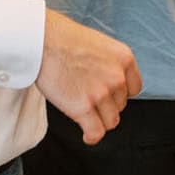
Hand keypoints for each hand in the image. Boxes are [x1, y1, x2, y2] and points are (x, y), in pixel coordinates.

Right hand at [34, 10, 141, 144]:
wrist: (41, 40)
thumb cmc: (62, 38)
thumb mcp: (97, 43)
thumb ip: (108, 63)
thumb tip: (106, 81)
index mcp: (124, 59)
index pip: (134, 89)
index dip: (119, 94)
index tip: (108, 95)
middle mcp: (116, 77)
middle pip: (120, 105)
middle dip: (106, 105)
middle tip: (87, 97)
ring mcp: (100, 94)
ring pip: (110, 121)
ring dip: (98, 120)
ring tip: (85, 114)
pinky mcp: (82, 108)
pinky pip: (96, 132)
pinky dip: (92, 136)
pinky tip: (87, 135)